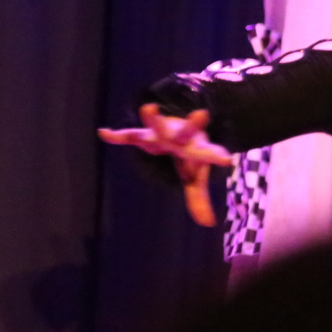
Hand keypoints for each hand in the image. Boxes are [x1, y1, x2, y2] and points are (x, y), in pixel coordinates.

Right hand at [98, 103, 233, 226]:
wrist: (176, 127)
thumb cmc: (188, 157)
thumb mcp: (194, 177)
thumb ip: (199, 198)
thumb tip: (208, 223)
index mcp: (197, 149)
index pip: (208, 153)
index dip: (217, 156)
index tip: (227, 159)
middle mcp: (181, 138)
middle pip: (187, 132)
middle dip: (194, 124)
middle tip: (202, 114)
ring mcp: (162, 133)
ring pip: (158, 125)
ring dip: (154, 118)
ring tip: (149, 108)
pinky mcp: (144, 133)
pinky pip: (129, 134)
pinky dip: (118, 136)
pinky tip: (105, 133)